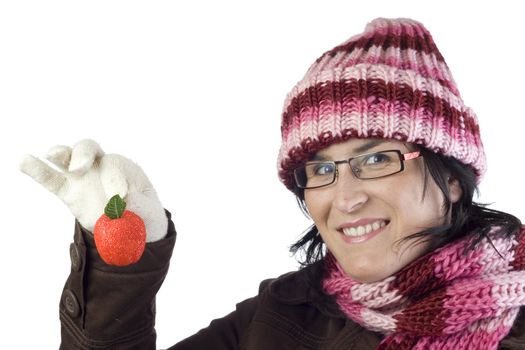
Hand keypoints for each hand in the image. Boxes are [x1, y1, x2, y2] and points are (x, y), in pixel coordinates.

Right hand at [20, 139, 167, 241]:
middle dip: (83, 154)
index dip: (113, 179)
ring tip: (51, 155)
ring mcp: (83, 178)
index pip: (113, 164)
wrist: (134, 230)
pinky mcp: (70, 192)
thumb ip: (140, 207)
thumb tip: (124, 205)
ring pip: (67, 158)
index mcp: (125, 168)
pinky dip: (38, 170)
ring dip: (59, 154)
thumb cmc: (144, 216)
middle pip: (89, 148)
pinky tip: (23, 161)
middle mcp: (102, 167)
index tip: (119, 199)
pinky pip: (52, 180)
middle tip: (80, 169)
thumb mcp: (150, 213)